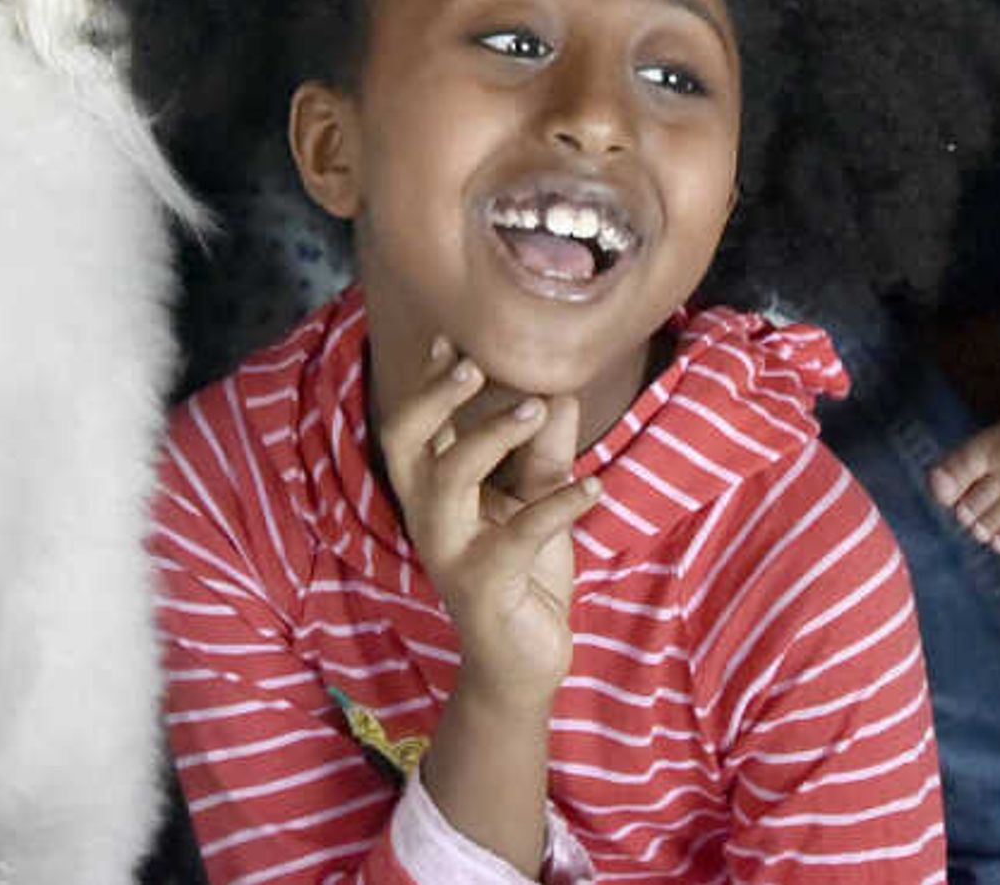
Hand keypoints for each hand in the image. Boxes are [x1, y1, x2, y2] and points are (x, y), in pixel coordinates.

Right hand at [378, 340, 594, 710]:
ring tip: (536, 408)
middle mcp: (430, 515)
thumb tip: (563, 389)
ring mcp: (451, 551)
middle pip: (404, 442)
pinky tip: (594, 486)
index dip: (427, 381)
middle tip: (473, 364)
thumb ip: (544, 452)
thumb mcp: (538, 502)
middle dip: (433, 398)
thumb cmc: (526, 575)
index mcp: (436, 491)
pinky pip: (518, 537)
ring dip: (490, 436)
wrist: (525, 664)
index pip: (417, 426)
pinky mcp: (485, 586)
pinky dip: (559, 506)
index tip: (448, 335)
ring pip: (448, 480)